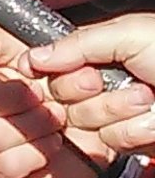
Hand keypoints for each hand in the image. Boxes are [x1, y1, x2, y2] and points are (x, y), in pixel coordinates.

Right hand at [25, 17, 154, 155]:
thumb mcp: (127, 34)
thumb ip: (77, 43)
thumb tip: (34, 57)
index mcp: (91, 52)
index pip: (49, 68)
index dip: (61, 75)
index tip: (85, 73)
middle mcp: (95, 82)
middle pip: (62, 99)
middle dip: (93, 94)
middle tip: (120, 83)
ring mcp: (111, 113)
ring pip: (84, 124)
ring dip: (119, 112)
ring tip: (147, 99)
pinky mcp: (128, 140)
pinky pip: (110, 143)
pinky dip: (135, 131)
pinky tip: (153, 119)